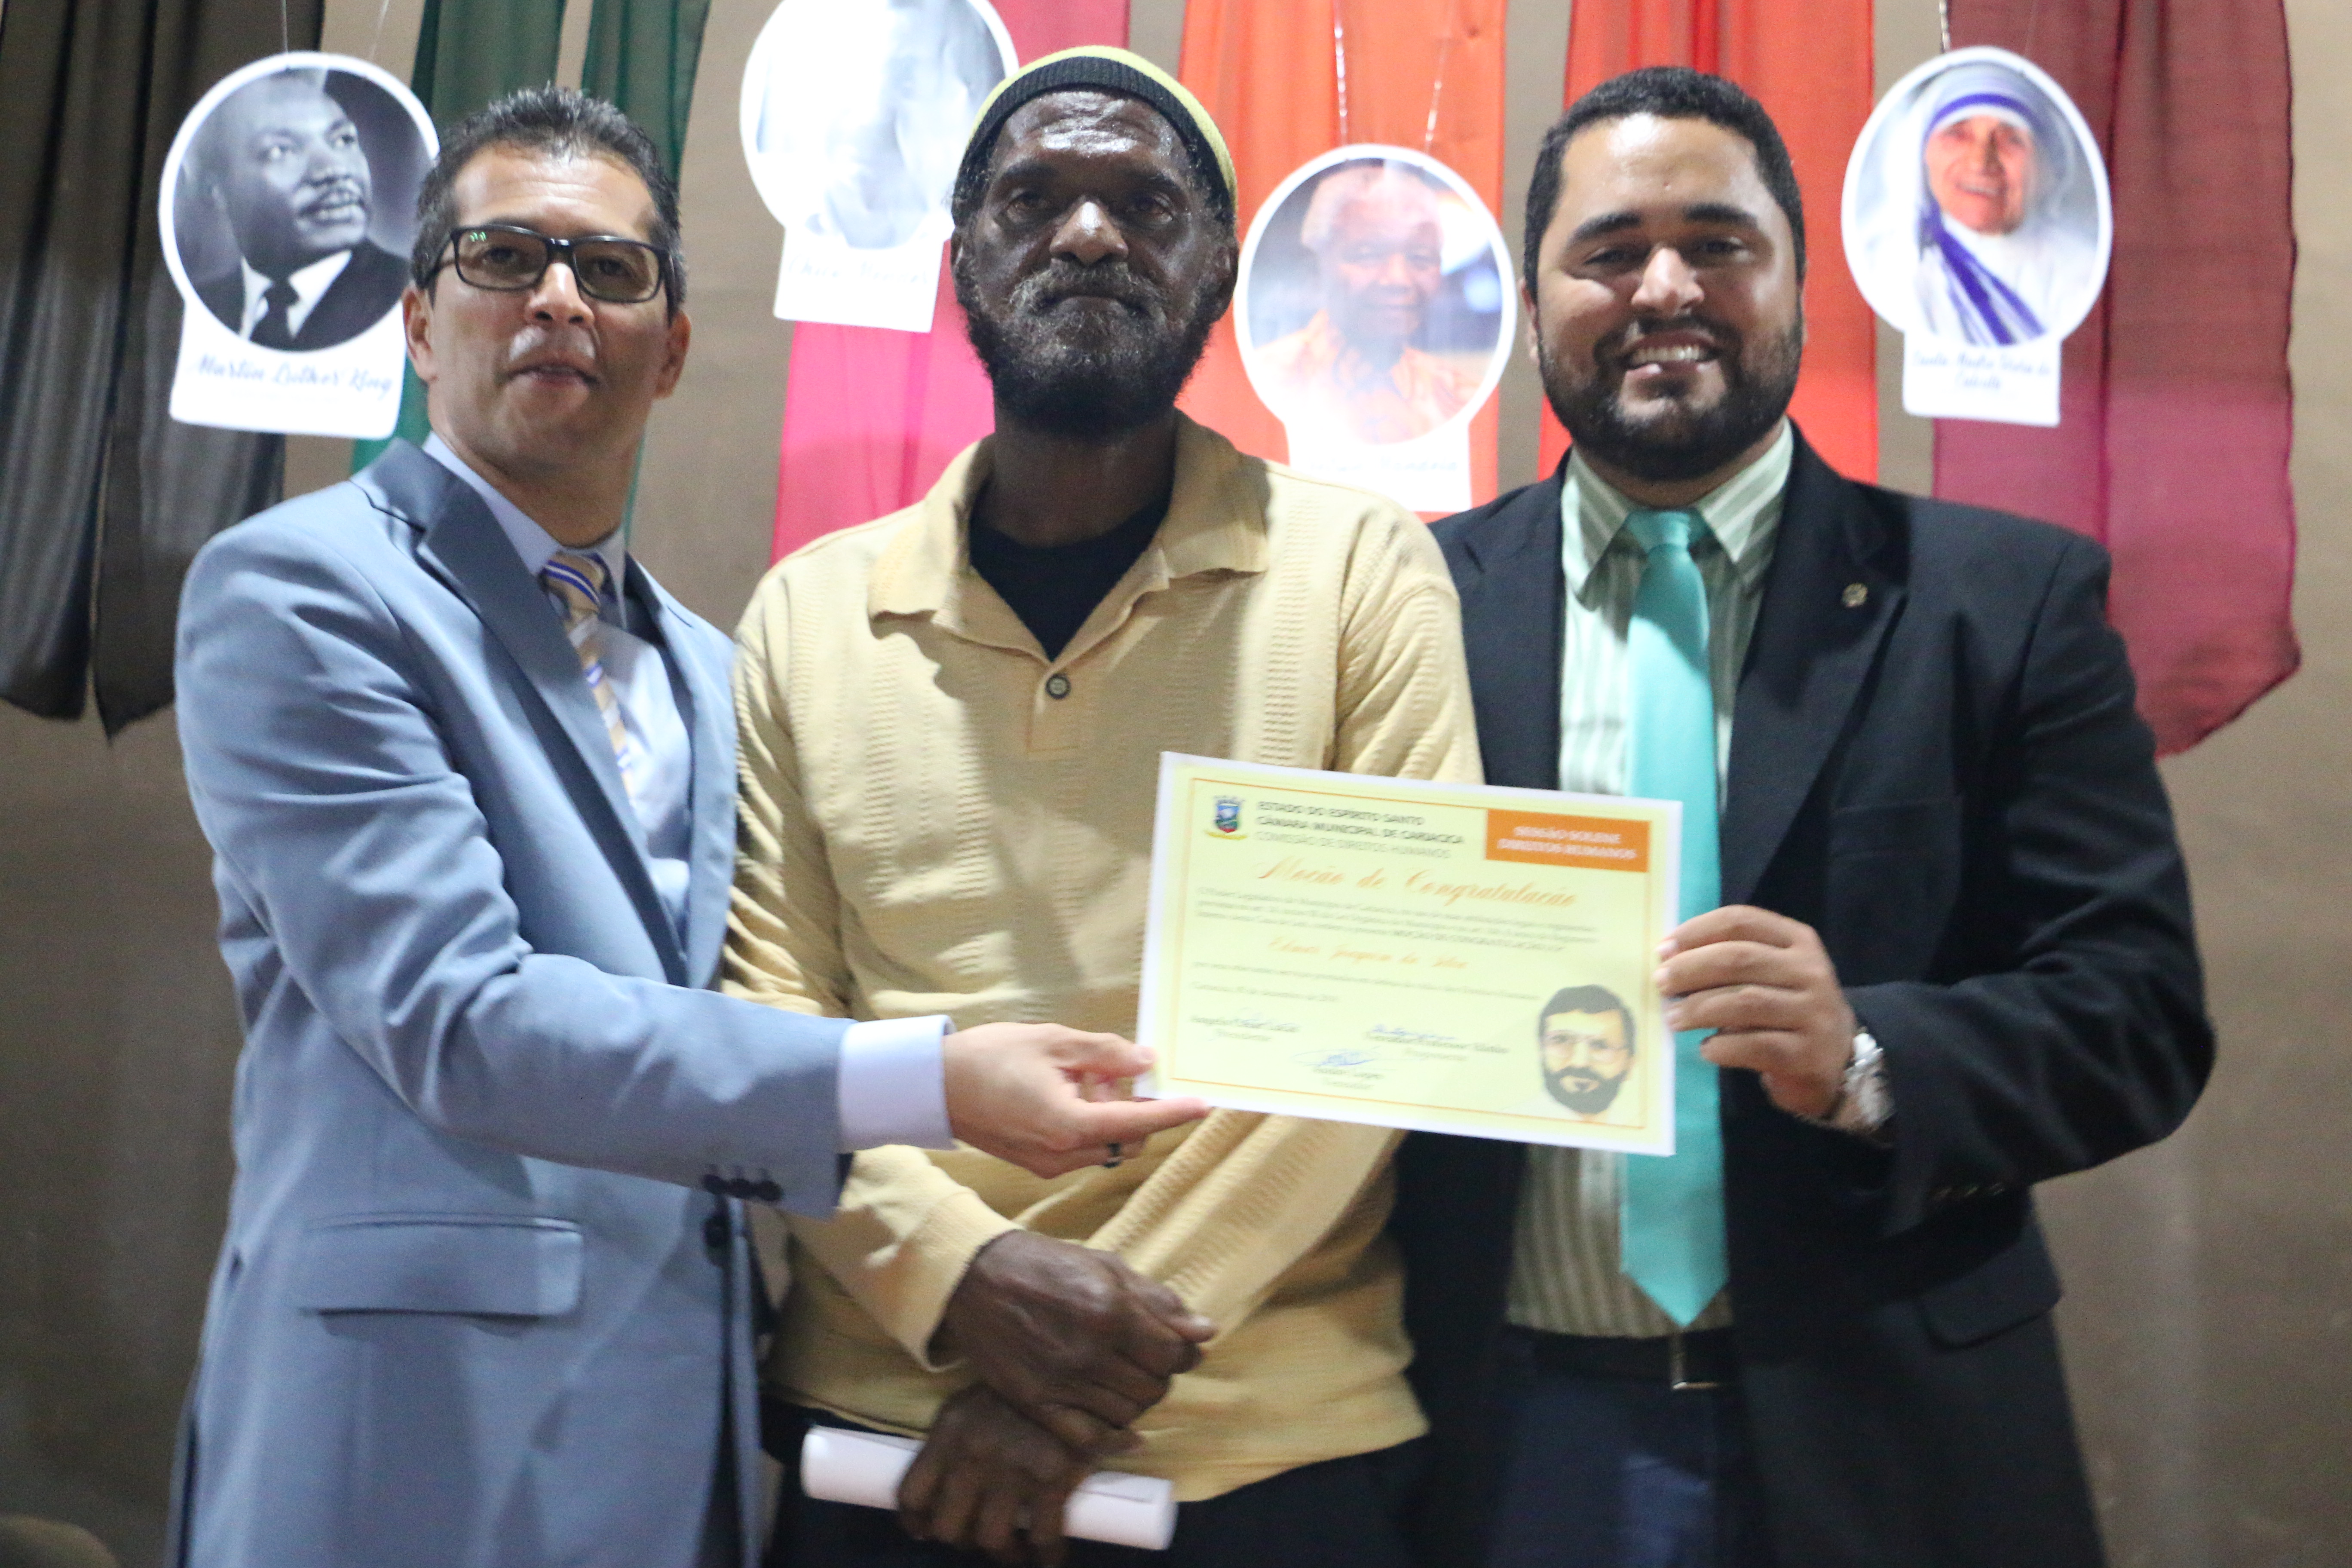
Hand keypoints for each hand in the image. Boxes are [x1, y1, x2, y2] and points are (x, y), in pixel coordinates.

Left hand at [900, 1383, 1092, 1566]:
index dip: (916, 1522)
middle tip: (978, 1536)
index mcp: (949, 1431)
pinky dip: (1045, 1556)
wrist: (1074, 1368)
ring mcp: (1012, 1468)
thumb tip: (935, 1499)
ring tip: (1014, 1552)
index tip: (925, 1531)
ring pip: (990, 1539)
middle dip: (962, 1539)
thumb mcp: (971, 1406)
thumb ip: (952, 1445)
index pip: (912, 1493)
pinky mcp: (1051, 1478)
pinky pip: (1043, 1538)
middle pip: (948, 1526)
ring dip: (1002, 1553)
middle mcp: (973, 1453)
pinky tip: (1048, 1558)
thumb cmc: (1018, 1391)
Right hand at [939, 1231, 1212, 1453]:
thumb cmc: (1045, 1264)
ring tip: (1127, 1380)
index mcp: (1111, 1310)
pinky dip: (1115, 1440)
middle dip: (1160, 1375)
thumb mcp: (1107, 1266)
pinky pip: (1088, 1438)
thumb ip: (1159, 1300)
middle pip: (1154, 1387)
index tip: (1179, 1347)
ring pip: (1128, 1413)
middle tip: (1148, 1361)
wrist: (976, 1276)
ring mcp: (1061, 1381)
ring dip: (1137, 1400)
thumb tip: (1205, 1331)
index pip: (1173, 1353)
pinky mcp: (1036, 1402)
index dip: (1184, 1352)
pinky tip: (1127, 1432)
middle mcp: (1089, 1350)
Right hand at [941, 1024, 1209, 1177]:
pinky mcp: (1035, 1163)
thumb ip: (1104, 1053)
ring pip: (1104, 1146)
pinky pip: (1080, 1148)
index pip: (1138, 1121)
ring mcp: (1048, 1165)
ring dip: (1111, 1115)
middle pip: (1127, 1140)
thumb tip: (1147, 1061)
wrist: (932, 1086)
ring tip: (1084, 1075)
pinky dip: (1088, 1123)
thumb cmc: (989, 1057)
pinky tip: (1066, 1090)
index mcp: (1068, 1124)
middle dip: (1136, 1108)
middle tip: (1113, 1070)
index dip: (1174, 1112)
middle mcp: (1062, 1155)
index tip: (1204, 1104)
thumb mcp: (1052, 1041)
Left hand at [1658, 905, 1856, 1118]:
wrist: (1839, 1061)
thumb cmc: (1788, 1009)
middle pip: (1739, 959)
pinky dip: (1723, 1047)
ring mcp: (1813, 1013)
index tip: (1663, 949)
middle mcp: (1810, 971)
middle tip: (1661, 984)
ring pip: (1745, 1002)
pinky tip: (1706, 1049)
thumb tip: (1669, 960)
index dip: (1697, 931)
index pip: (1742, 921)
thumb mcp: (1772, 973)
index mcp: (1798, 941)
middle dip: (1691, 969)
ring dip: (1699, 1009)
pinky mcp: (1807, 1054)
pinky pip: (1756, 1046)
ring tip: (1673, 1019)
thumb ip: (1733, 960)